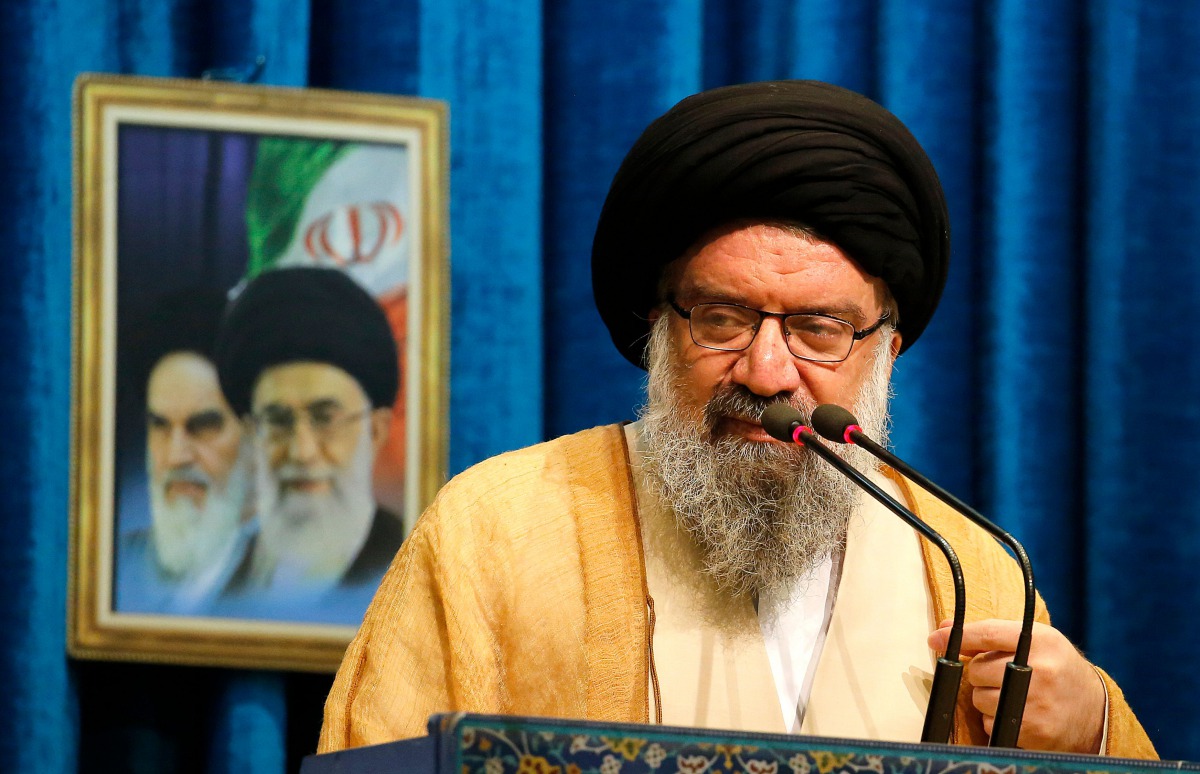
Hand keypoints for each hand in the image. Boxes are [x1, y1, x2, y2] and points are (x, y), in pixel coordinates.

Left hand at [928, 619, 1105, 752]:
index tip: (936, 639)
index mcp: (1041, 641)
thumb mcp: (1033, 641)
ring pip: (979, 699)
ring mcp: (1037, 704)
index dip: (957, 637)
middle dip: (980, 674)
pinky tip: (1018, 714)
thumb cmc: (1057, 669)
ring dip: (986, 699)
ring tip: (1013, 695)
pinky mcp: (1033, 732)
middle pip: (977, 670)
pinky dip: (995, 720)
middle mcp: (1041, 671)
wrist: (1095, 712)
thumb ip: (990, 633)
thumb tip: (943, 630)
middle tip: (1000, 676)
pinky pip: (990, 724)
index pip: (987, 633)